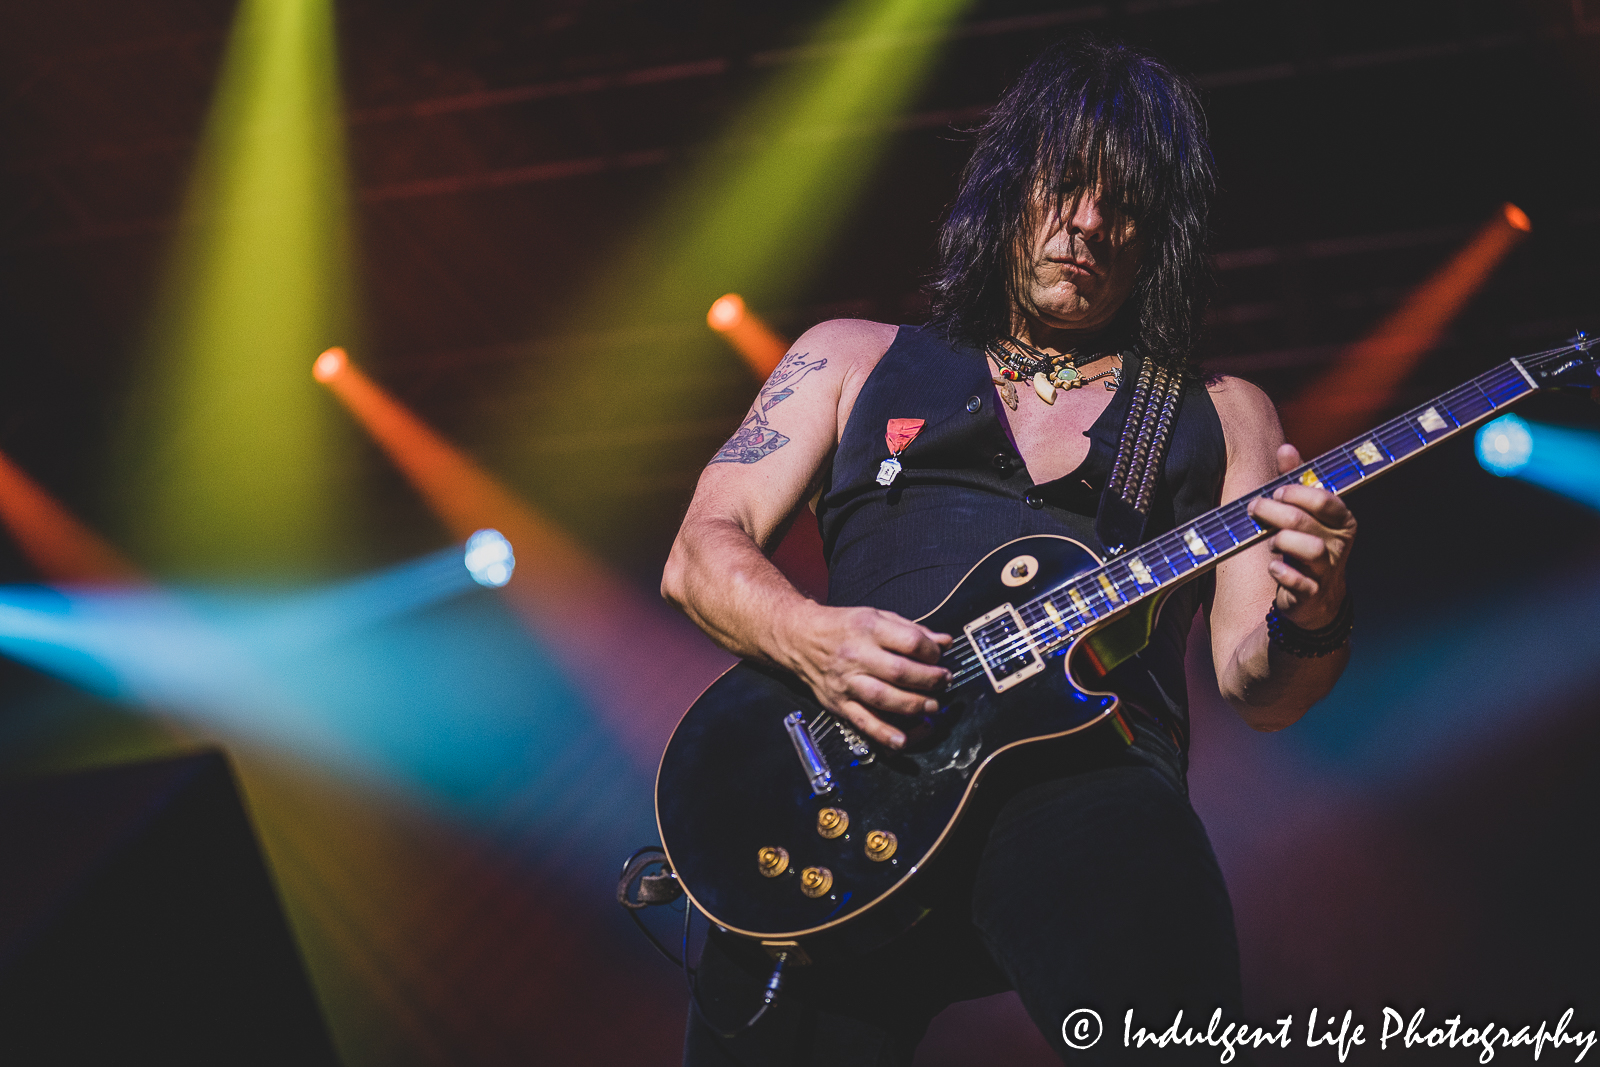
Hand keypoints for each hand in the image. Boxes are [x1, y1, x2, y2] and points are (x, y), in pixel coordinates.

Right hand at [777, 602, 951, 748]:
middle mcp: (856, 656)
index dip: (932, 652)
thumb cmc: (842, 627)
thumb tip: (945, 642)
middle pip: (900, 672)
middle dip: (929, 680)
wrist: (800, 639)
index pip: (909, 642)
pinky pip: (864, 723)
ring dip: (914, 705)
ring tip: (933, 706)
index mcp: (868, 629)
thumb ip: (912, 630)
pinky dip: (885, 734)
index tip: (938, 656)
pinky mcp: (840, 704)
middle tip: (944, 682)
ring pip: (884, 698)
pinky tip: (903, 739)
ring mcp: (846, 682)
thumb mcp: (877, 616)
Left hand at [1246, 444, 1356, 628]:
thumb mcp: (1305, 511)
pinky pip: (1299, 582)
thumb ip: (1296, 481)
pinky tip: (1274, 566)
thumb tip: (1286, 448)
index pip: (1324, 499)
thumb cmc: (1306, 542)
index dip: (1295, 492)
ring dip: (1281, 540)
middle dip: (1274, 512)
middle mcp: (1338, 543)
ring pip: (1308, 549)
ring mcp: (1327, 569)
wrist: (1316, 596)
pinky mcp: (1312, 593)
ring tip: (1271, 541)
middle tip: (1255, 508)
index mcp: (1341, 520)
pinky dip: (1283, 573)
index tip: (1276, 492)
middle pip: (1304, 521)